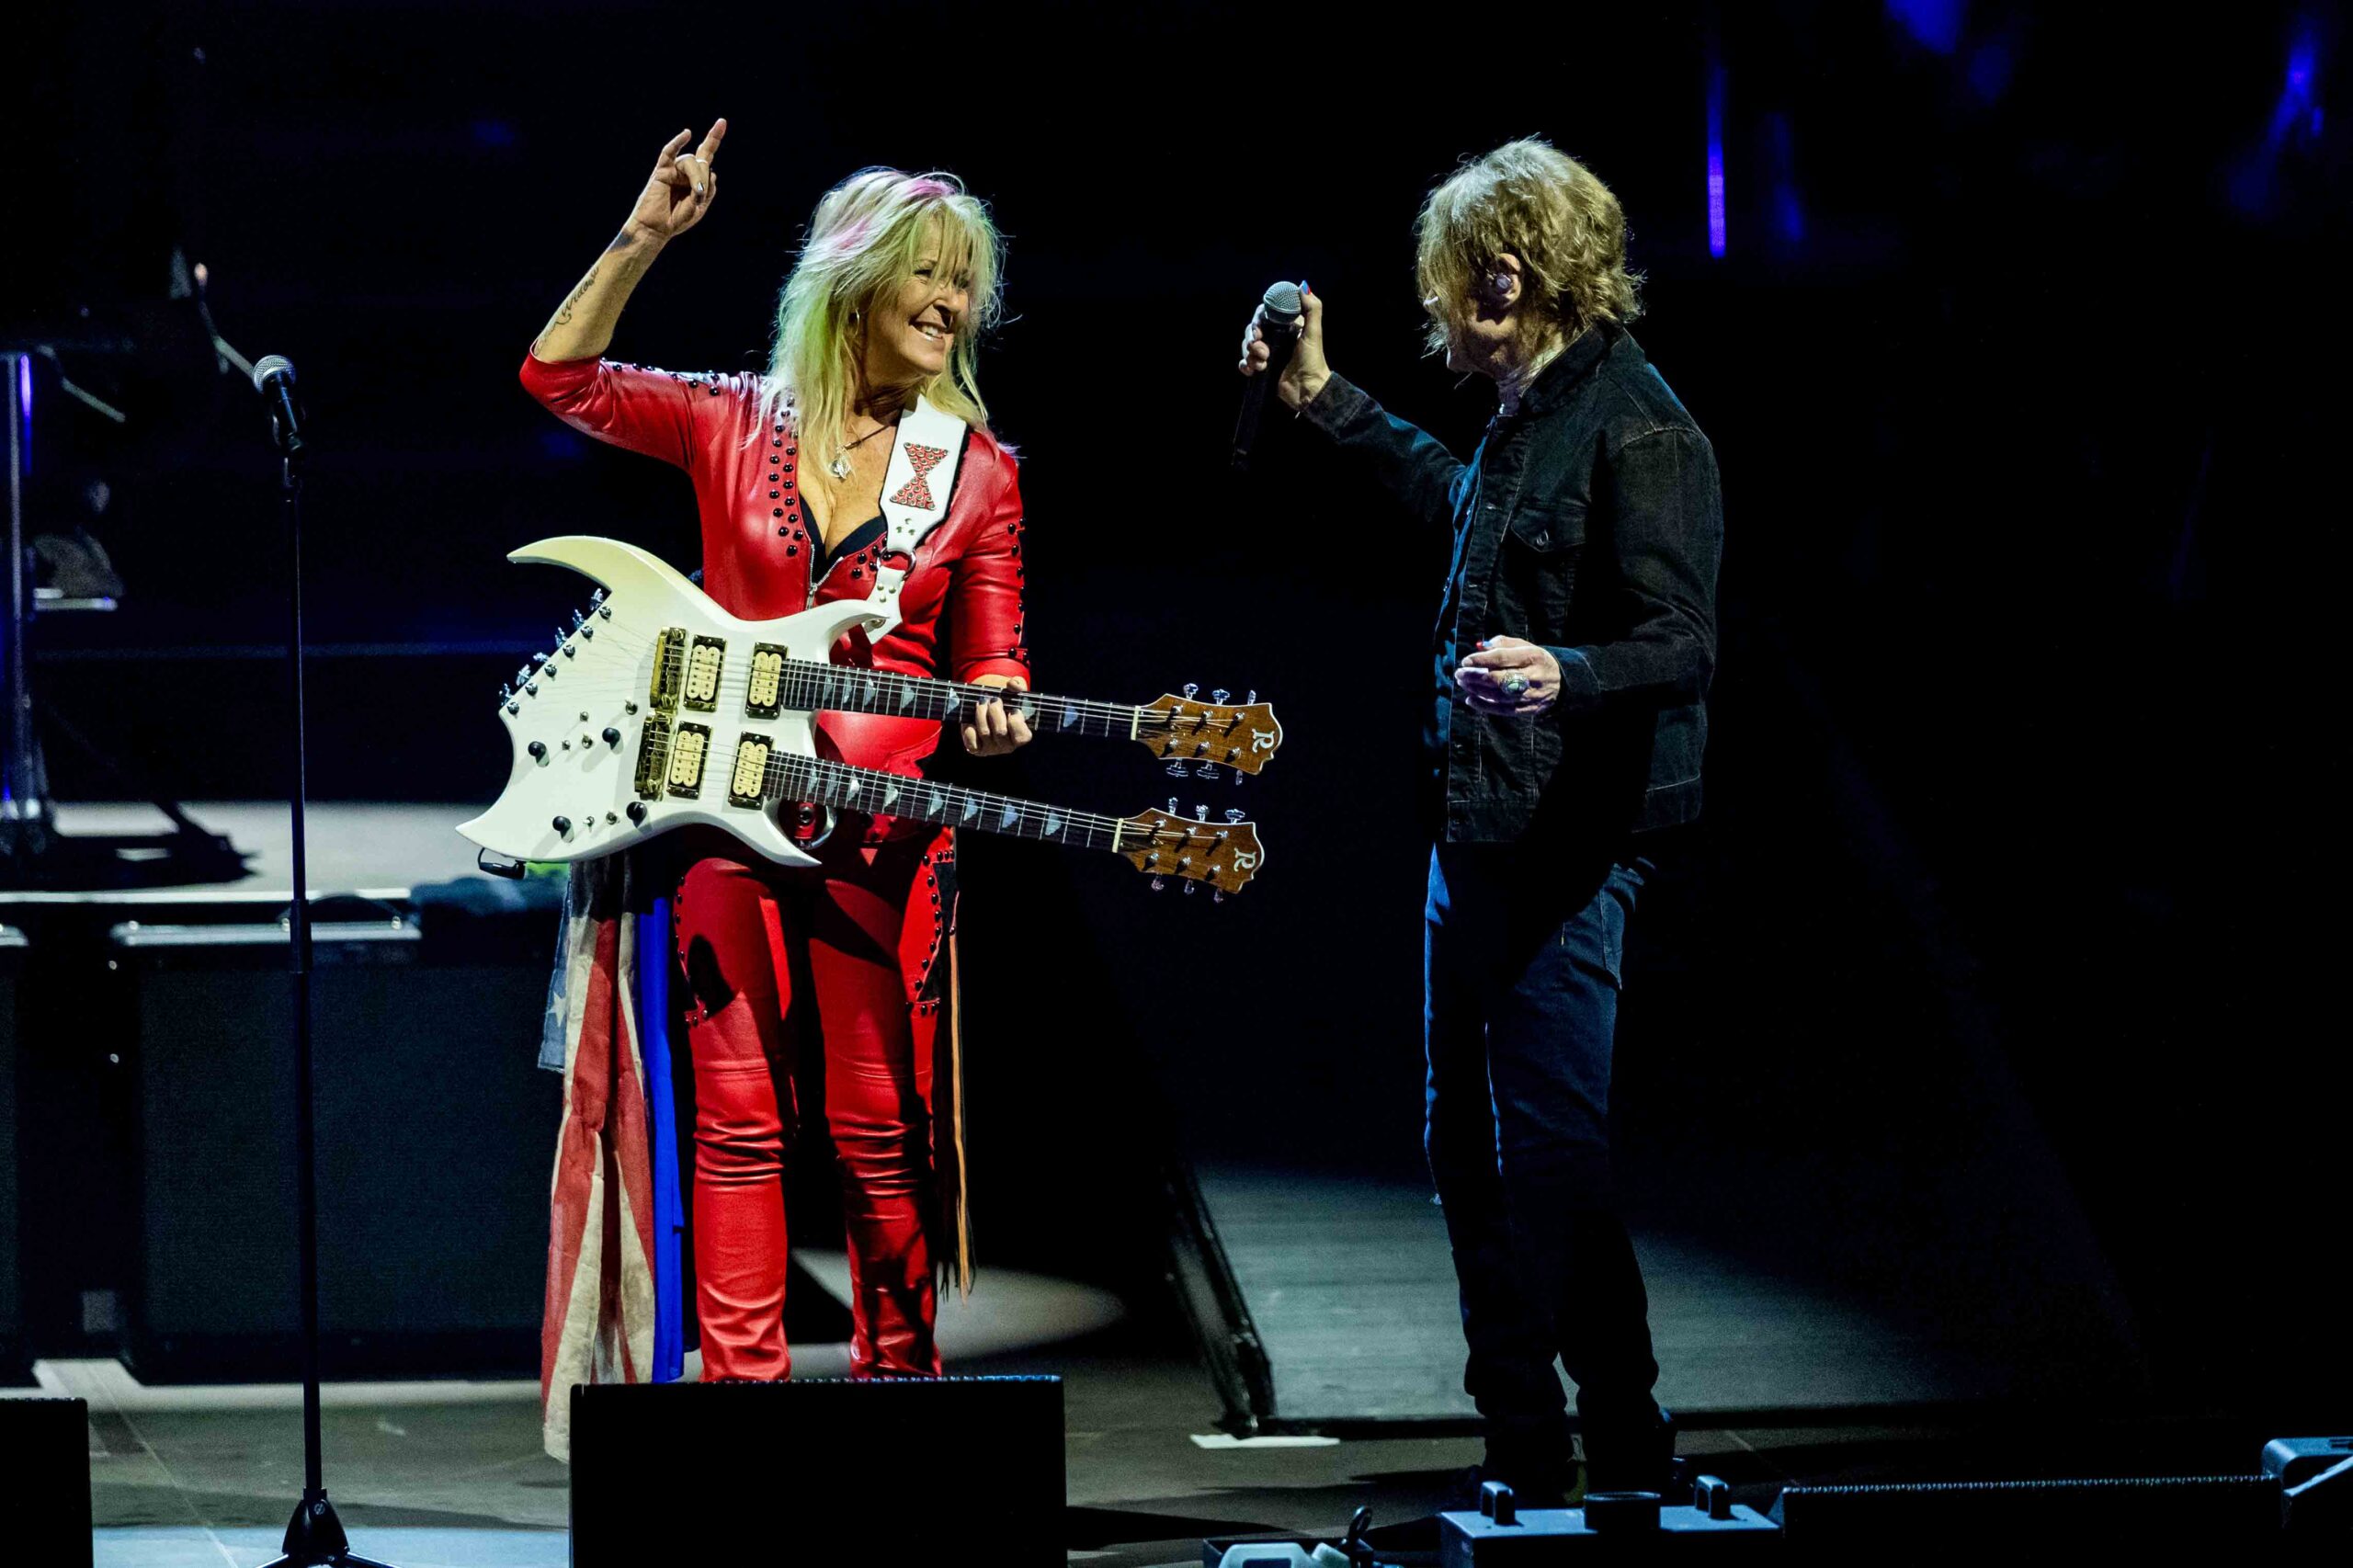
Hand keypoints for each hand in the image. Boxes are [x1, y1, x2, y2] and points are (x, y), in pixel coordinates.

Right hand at [624, 121, 725, 244]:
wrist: (657, 229)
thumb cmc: (676, 219)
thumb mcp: (699, 208)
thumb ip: (708, 190)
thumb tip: (711, 171)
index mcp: (696, 178)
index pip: (706, 154)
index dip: (714, 138)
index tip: (722, 122)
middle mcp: (685, 170)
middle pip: (703, 160)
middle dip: (704, 176)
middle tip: (699, 195)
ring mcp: (673, 169)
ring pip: (691, 161)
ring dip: (696, 177)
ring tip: (694, 195)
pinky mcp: (661, 170)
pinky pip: (669, 153)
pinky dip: (678, 143)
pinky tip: (686, 134)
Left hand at [960, 676, 1033, 756]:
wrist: (987, 705)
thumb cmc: (1005, 700)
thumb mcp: (1013, 691)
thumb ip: (1018, 685)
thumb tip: (1012, 684)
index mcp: (1021, 735)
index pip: (1022, 737)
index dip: (1017, 722)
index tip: (1013, 709)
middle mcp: (1008, 746)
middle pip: (1001, 732)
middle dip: (995, 711)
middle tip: (993, 700)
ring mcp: (992, 749)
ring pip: (985, 733)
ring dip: (981, 713)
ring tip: (981, 702)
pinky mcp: (977, 749)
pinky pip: (972, 743)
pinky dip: (969, 730)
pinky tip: (971, 720)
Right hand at [1237, 283, 1330, 410]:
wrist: (1307, 391)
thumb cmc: (1313, 361)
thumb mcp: (1314, 333)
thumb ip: (1312, 309)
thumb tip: (1302, 286)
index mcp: (1285, 326)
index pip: (1264, 314)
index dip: (1257, 319)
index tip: (1259, 329)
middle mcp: (1275, 337)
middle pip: (1252, 329)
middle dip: (1252, 339)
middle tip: (1262, 350)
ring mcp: (1267, 353)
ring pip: (1246, 345)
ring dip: (1250, 354)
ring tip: (1263, 364)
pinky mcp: (1261, 368)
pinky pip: (1244, 362)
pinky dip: (1245, 365)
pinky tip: (1254, 371)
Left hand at [1456, 635, 1560, 716]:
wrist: (1562, 682)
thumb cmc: (1536, 660)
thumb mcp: (1525, 646)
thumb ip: (1503, 644)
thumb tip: (1480, 647)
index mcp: (1533, 657)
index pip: (1503, 658)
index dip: (1482, 660)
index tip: (1465, 661)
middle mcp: (1534, 676)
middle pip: (1500, 679)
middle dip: (1475, 676)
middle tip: (1460, 673)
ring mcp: (1532, 695)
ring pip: (1500, 696)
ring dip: (1477, 690)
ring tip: (1463, 684)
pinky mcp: (1529, 709)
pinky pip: (1504, 710)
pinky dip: (1485, 706)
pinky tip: (1470, 700)